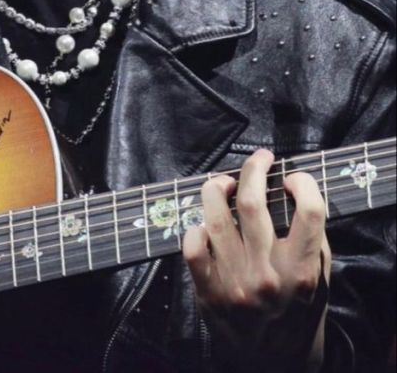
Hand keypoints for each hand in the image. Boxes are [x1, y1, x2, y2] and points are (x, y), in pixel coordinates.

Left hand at [182, 148, 329, 372]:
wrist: (275, 361)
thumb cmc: (299, 311)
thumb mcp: (320, 279)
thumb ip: (312, 238)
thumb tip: (294, 188)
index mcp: (302, 270)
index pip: (308, 210)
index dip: (302, 183)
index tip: (292, 178)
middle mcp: (268, 276)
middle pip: (251, 203)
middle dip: (253, 168)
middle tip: (258, 159)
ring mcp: (235, 284)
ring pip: (215, 217)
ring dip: (216, 188)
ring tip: (223, 182)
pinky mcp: (209, 293)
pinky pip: (192, 248)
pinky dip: (195, 228)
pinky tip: (205, 224)